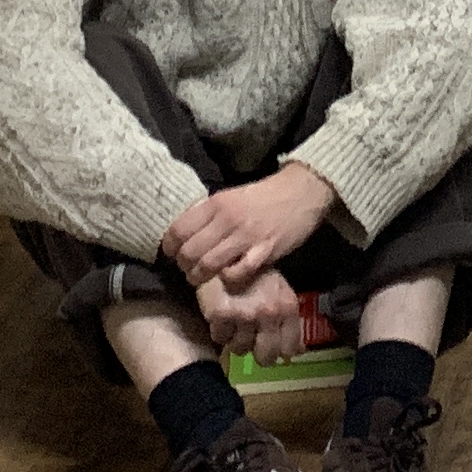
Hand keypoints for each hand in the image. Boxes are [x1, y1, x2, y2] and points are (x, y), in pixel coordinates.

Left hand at [164, 162, 338, 289]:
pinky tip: (230, 276)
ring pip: (208, 265)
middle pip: (189, 252)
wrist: (301, 192)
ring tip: (202, 278)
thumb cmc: (264, 196)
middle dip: (184, 267)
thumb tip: (186, 233)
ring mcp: (246, 237)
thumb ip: (210, 214)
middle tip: (188, 270)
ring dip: (201, 277)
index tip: (173, 254)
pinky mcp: (264, 252)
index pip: (179, 230)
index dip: (170, 247)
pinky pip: (237, 274)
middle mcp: (227, 220)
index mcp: (216, 203)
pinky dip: (229, 279)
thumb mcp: (231, 196)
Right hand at [197, 268, 303, 360]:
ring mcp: (245, 315)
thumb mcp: (278, 291)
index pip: (290, 348)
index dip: (279, 351)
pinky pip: (220, 338)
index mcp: (287, 306)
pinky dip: (219, 330)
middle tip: (251, 338)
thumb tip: (299, 351)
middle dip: (257, 351)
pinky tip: (222, 314)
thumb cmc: (254, 272)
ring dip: (236, 339)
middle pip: (266, 357)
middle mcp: (269, 313)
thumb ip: (287, 320)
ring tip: (235, 320)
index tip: (271, 346)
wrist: (223, 251)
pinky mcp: (221, 315)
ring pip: (240, 349)